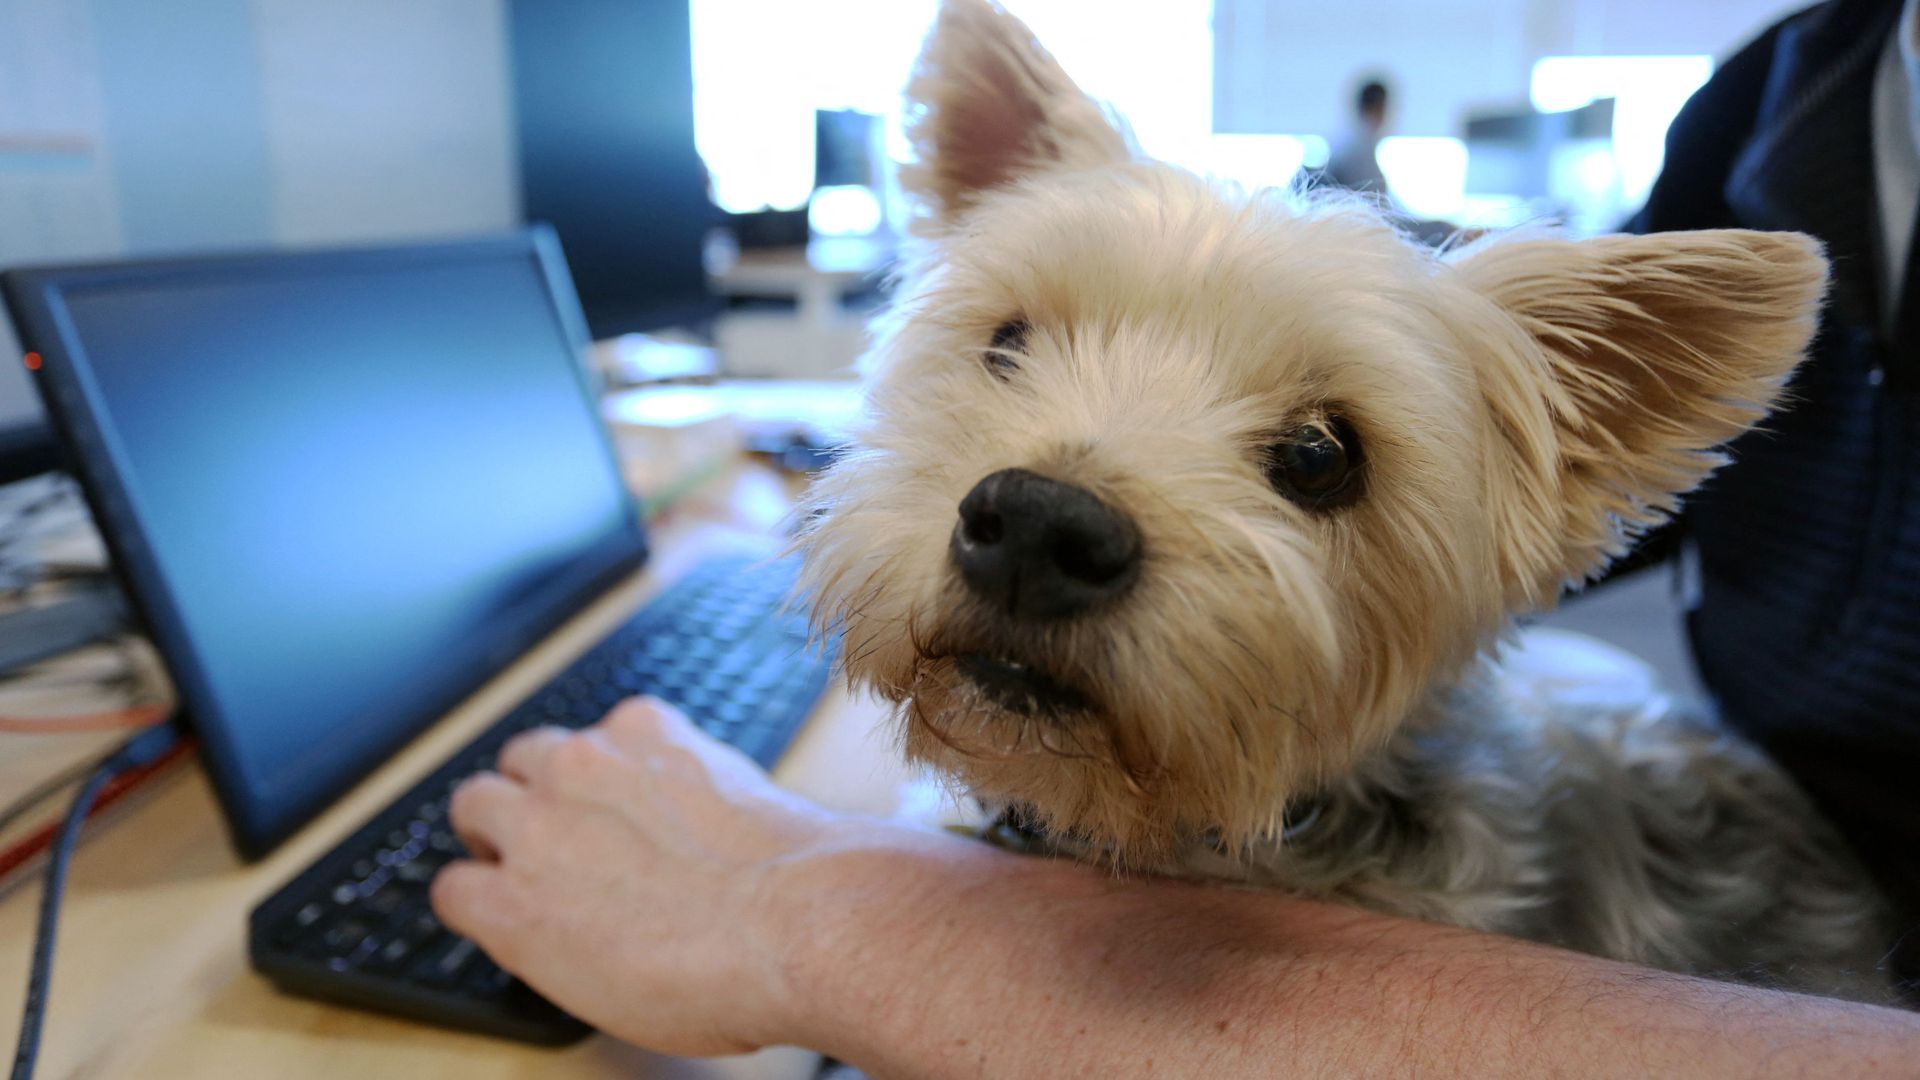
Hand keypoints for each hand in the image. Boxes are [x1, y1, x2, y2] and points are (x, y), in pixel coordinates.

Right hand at [431, 697, 849, 1055]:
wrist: (795, 920)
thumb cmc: (719, 979)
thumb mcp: (608, 997)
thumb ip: (560, 945)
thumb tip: (568, 924)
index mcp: (512, 912)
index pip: (455, 888)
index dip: (488, 891)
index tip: (510, 890)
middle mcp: (534, 827)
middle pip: (476, 801)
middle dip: (506, 820)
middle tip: (550, 839)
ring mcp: (587, 766)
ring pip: (533, 748)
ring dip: (557, 774)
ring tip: (604, 802)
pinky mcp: (647, 727)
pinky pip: (619, 722)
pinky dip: (637, 745)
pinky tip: (671, 777)